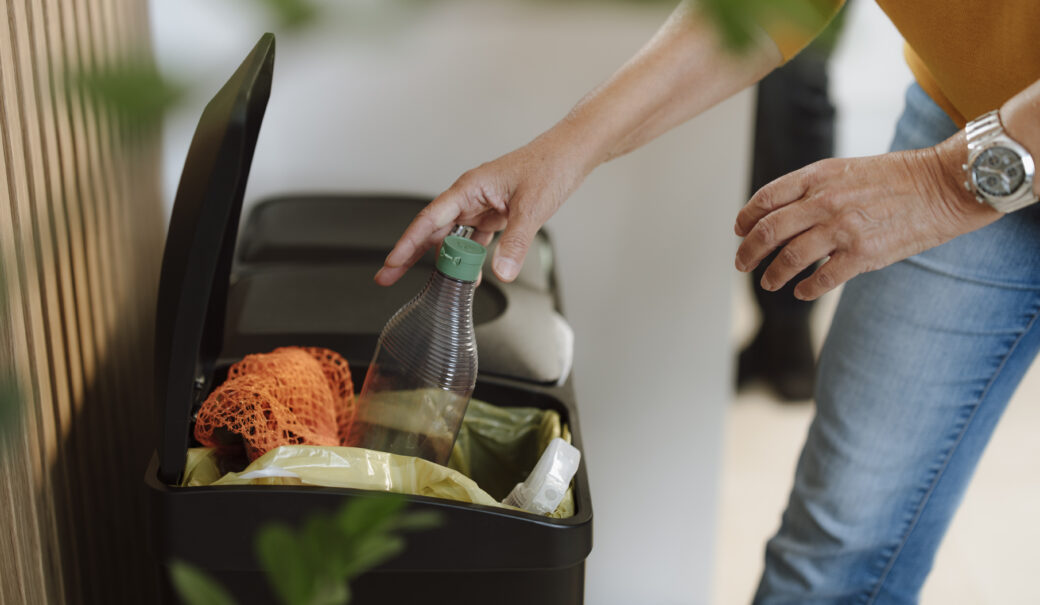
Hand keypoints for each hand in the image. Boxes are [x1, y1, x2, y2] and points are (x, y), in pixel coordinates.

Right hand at [375, 135, 584, 285]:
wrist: (569, 155)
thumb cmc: (549, 167)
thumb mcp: (532, 208)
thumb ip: (515, 242)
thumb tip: (501, 272)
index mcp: (470, 188)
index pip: (430, 219)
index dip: (408, 243)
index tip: (391, 262)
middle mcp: (470, 196)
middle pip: (433, 230)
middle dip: (410, 254)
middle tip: (388, 278)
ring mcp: (481, 206)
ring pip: (452, 237)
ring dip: (442, 260)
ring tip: (429, 284)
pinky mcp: (495, 214)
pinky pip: (473, 239)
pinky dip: (469, 257)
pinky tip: (469, 274)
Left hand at [734, 132, 1001, 299]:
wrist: (943, 185)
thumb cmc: (896, 177)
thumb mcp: (847, 169)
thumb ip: (814, 188)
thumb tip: (782, 211)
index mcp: (818, 177)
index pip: (766, 199)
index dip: (746, 218)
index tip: (739, 231)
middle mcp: (825, 201)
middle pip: (769, 231)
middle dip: (748, 252)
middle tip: (742, 264)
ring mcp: (843, 228)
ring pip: (789, 258)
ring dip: (773, 274)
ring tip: (769, 282)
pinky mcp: (864, 254)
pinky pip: (823, 279)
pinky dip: (807, 289)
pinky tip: (803, 292)